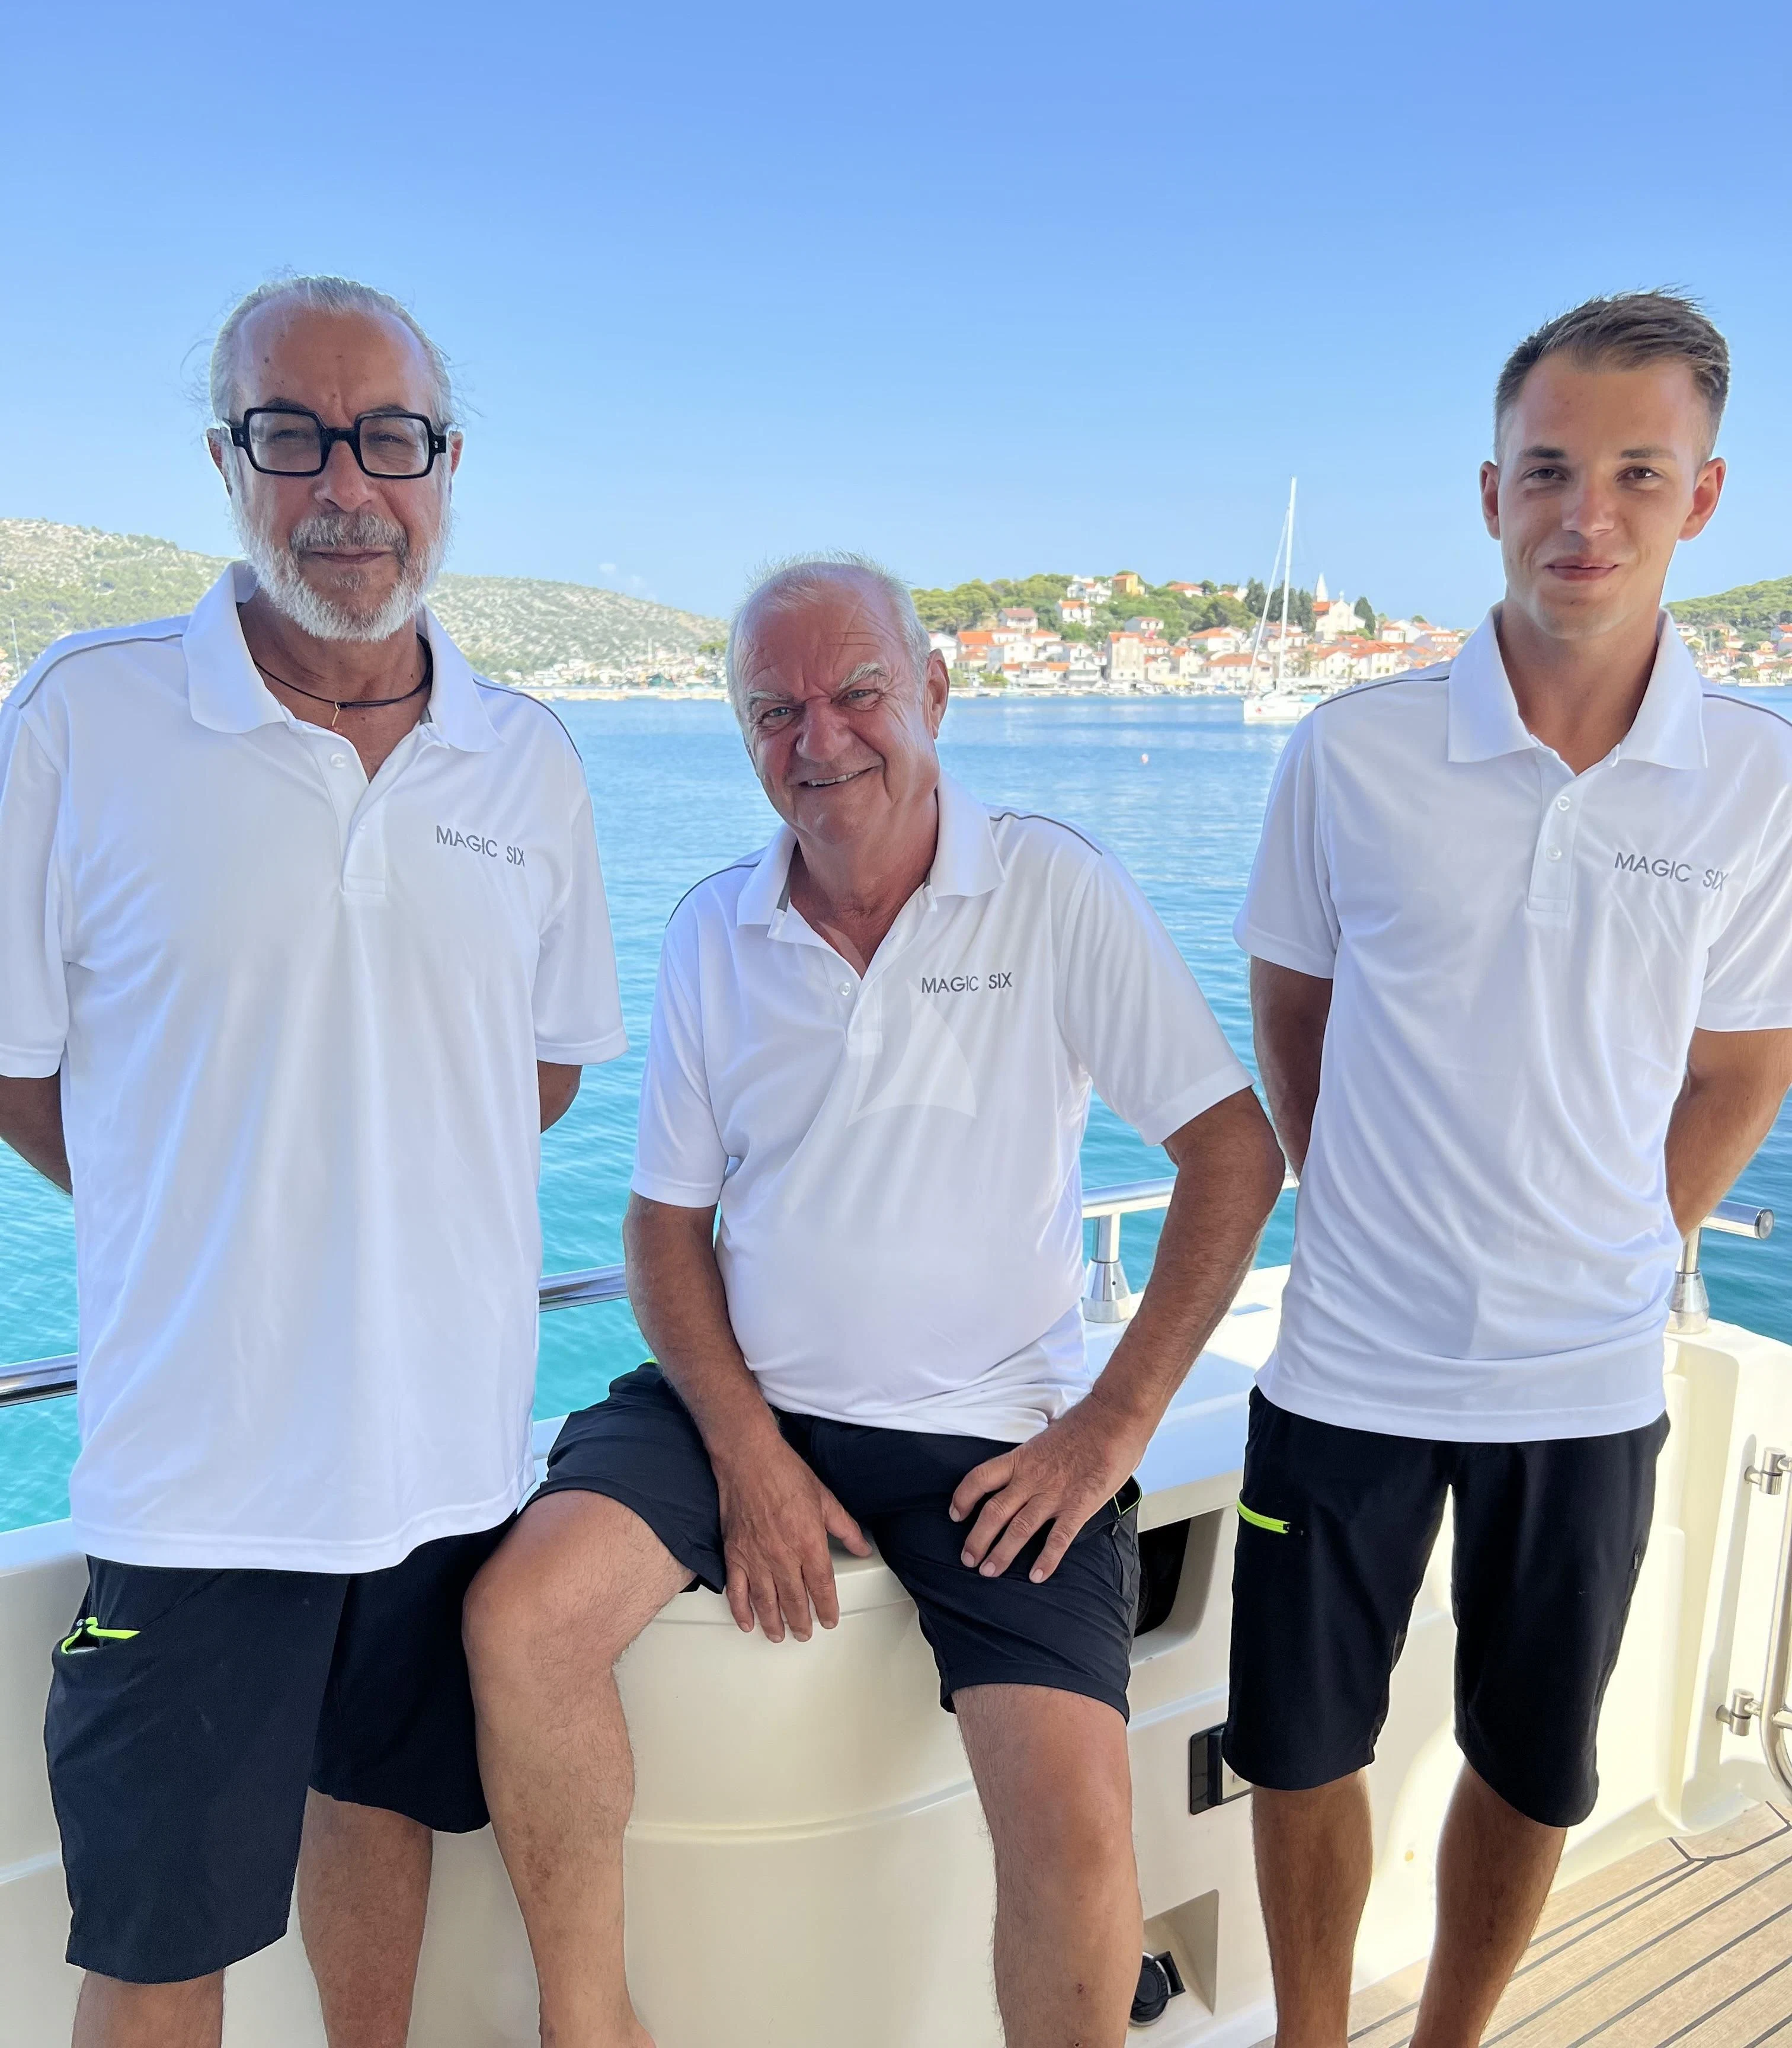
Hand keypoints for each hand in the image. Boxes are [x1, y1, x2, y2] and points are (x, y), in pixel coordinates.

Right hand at [713, 1434, 872, 1641]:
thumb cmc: (785, 1473)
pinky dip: (741, 1610)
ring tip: (780, 1635)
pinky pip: (736, 1591)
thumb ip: (845, 1528)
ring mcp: (756, 1558)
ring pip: (766, 1602)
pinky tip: (747, 1623)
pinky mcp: (734, 1554)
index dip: (827, 1608)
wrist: (749, 1458)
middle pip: (794, 1600)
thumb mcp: (825, 1498)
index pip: (822, 1586)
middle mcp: (783, 1556)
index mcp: (809, 1542)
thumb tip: (863, 1547)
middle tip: (805, 1633)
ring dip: (774, 1623)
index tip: (829, 1620)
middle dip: (801, 1621)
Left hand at [949, 1397, 1150, 1583]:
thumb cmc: (1084, 1424)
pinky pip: (1058, 1538)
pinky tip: (1037, 1576)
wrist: (1113, 1417)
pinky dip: (1046, 1559)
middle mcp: (1031, 1478)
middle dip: (977, 1539)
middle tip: (969, 1559)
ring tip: (990, 1571)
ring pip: (1019, 1529)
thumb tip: (1029, 1467)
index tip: (956, 1514)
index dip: (963, 1498)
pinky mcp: (1078, 1505)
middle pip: (994, 1512)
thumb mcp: (1046, 1438)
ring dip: (1002, 1553)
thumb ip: (1034, 1458)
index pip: (980, 1478)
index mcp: (1021, 1458)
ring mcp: (1054, 1493)